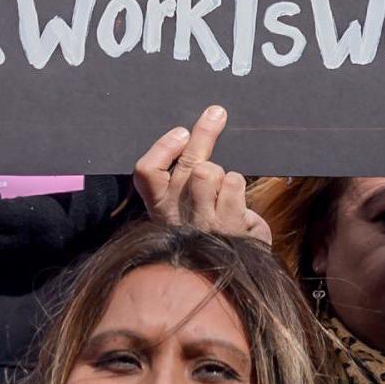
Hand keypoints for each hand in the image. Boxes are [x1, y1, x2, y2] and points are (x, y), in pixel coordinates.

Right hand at [132, 105, 269, 243]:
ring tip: (223, 185)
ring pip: (209, 171)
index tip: (181, 134)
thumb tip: (194, 130)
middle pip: (188, 165)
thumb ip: (183, 171)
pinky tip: (236, 199)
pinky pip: (233, 183)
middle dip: (204, 133)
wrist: (228, 269)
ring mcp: (204, 221)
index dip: (163, 148)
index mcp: (161, 207)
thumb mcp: (184, 204)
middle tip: (216, 114)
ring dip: (221, 172)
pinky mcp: (230, 225)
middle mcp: (178, 214)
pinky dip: (237, 184)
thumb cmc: (205, 228)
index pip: (146, 172)